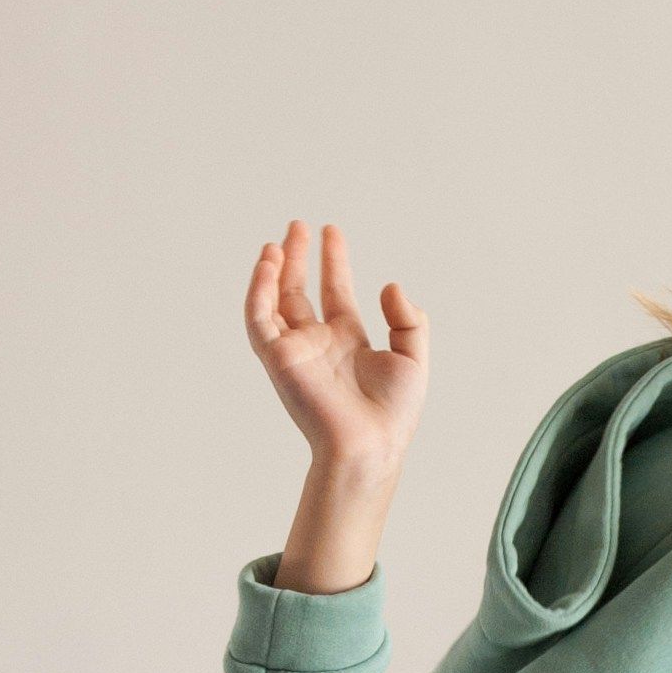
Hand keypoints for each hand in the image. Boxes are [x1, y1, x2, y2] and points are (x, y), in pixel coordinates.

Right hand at [245, 220, 428, 480]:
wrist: (369, 446)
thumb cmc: (393, 415)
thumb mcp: (412, 358)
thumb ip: (408, 321)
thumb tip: (390, 286)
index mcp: (347, 342)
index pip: (335, 293)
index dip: (334, 261)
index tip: (331, 232)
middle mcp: (318, 344)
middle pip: (300, 292)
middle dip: (299, 258)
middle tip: (297, 226)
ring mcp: (296, 351)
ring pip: (274, 303)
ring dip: (273, 271)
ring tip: (278, 243)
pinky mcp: (278, 360)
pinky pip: (259, 319)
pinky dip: (258, 290)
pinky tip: (268, 264)